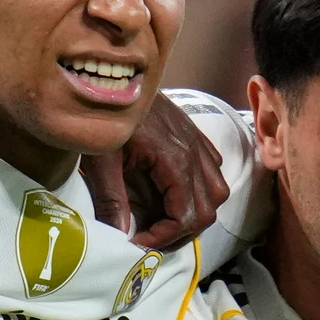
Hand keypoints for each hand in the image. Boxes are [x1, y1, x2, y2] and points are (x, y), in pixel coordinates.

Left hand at [82, 93, 228, 248]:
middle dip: (181, 231)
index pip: (186, 215)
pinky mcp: (194, 135)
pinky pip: (213, 169)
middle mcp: (195, 153)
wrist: (115, 77)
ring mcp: (198, 142)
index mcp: (174, 160)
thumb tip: (119, 237)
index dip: (164, 236)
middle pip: (208, 209)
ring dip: (195, 211)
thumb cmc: (105, 115)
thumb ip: (111, 199)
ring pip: (217, 191)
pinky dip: (200, 188)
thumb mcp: (101, 160)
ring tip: (164, 218)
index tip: (139, 241)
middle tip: (150, 236)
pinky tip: (173, 190)